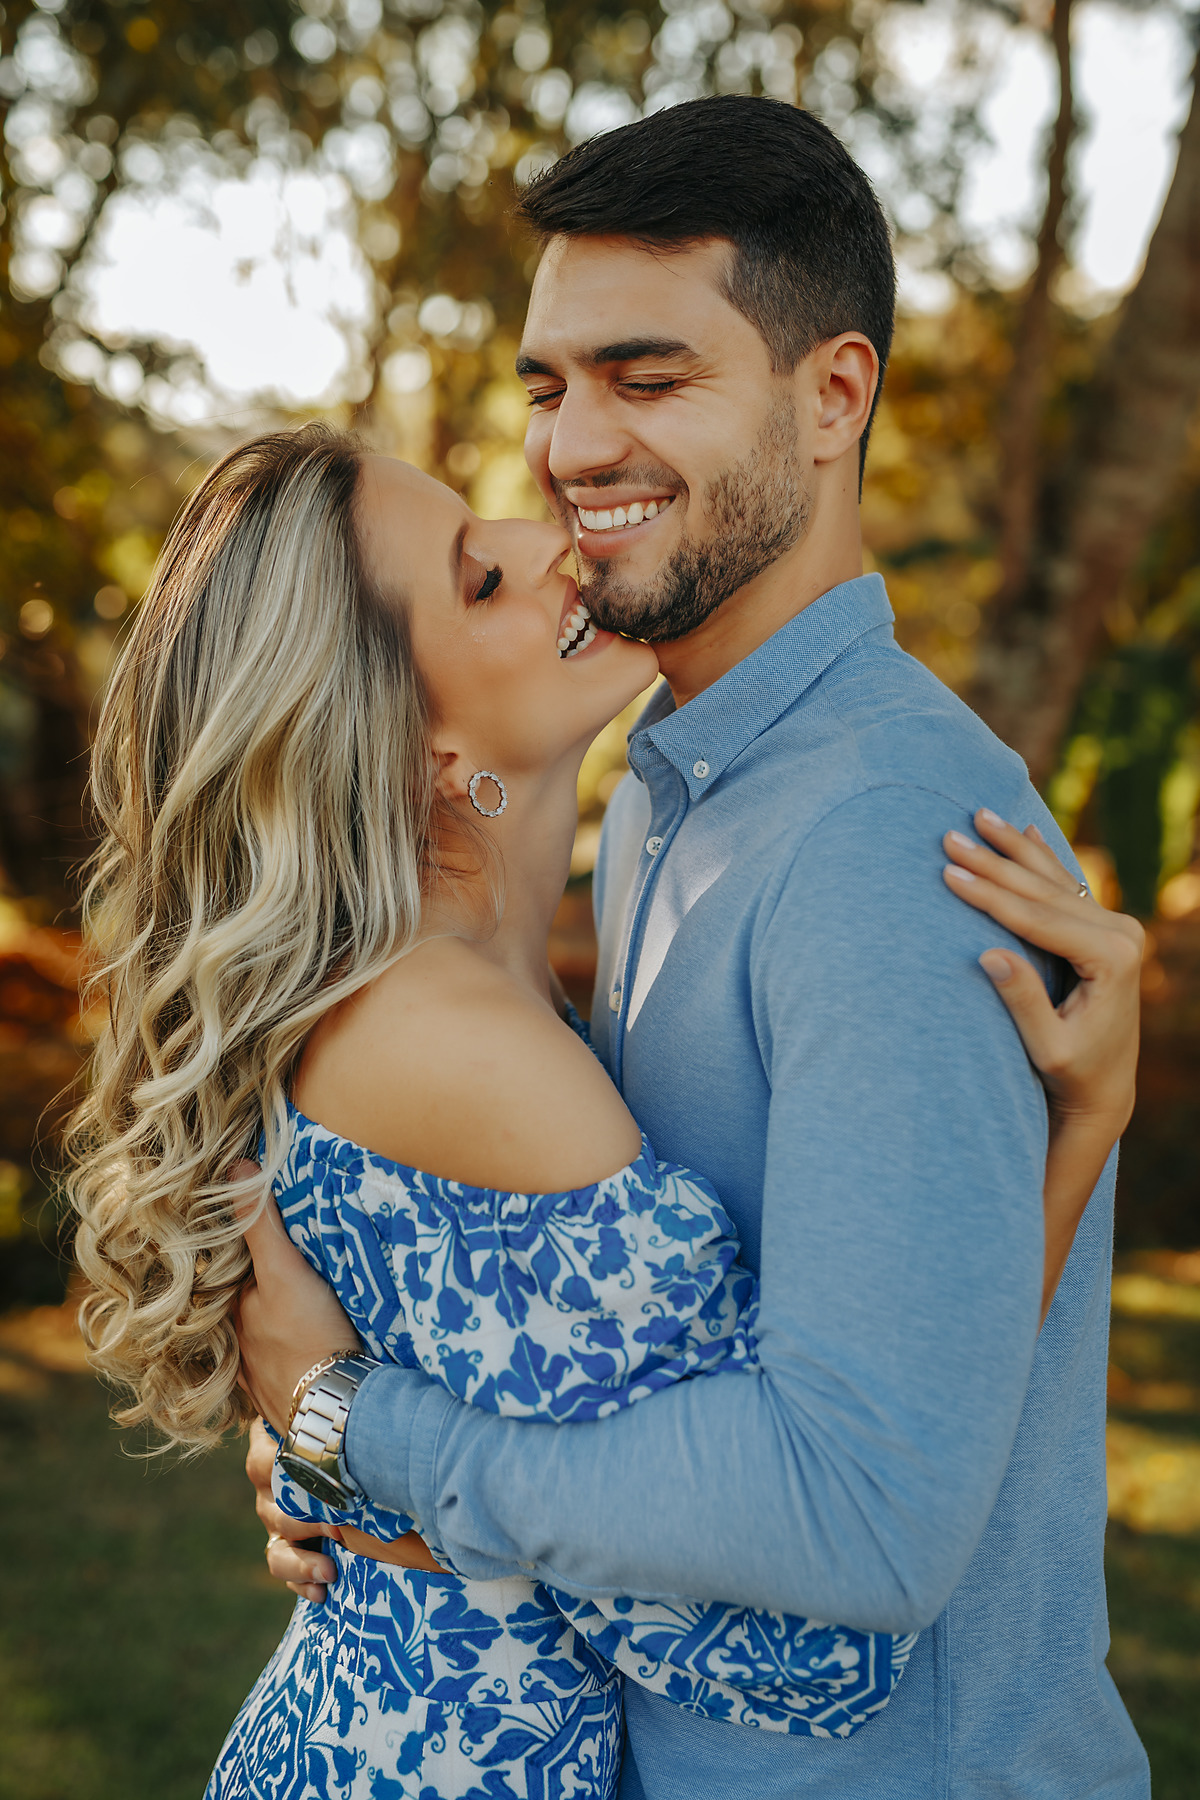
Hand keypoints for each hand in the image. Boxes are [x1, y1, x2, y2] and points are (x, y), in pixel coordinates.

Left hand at [232, 1160, 360, 1433]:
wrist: (337, 1408)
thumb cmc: (309, 1334)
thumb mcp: (285, 1271)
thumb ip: (259, 1224)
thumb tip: (233, 1168)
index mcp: (236, 1313)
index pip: (236, 1275)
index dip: (250, 1257)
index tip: (268, 1242)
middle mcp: (238, 1348)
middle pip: (249, 1311)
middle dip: (262, 1298)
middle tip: (289, 1280)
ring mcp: (258, 1380)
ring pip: (262, 1346)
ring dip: (273, 1335)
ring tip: (297, 1320)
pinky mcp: (282, 1404)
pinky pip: (278, 1379)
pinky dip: (286, 1368)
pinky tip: (302, 1363)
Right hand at [247, 1416, 340, 1604]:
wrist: (352, 1432)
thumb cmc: (347, 1412)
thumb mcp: (335, 1403)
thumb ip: (333, 1398)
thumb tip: (349, 1385)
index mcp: (275, 1437)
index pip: (264, 1452)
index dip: (287, 1468)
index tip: (319, 1478)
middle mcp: (267, 1476)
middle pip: (272, 1501)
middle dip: (306, 1518)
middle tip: (341, 1525)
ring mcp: (272, 1512)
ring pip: (275, 1541)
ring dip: (301, 1559)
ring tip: (329, 1570)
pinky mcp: (286, 1542)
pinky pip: (282, 1564)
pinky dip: (301, 1580)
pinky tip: (322, 1590)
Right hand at [942, 810, 1142, 1134]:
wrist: (1106, 1086)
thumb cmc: (1073, 1073)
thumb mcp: (1047, 1048)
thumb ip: (1023, 1001)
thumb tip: (990, 955)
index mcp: (1112, 960)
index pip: (1037, 919)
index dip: (989, 896)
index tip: (949, 873)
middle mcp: (1122, 934)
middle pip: (1043, 891)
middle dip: (993, 862)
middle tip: (949, 836)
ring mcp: (1118, 928)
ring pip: (1054, 880)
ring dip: (1012, 848)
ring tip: (979, 816)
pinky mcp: (1108, 929)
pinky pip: (1067, 886)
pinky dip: (1042, 859)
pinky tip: (1026, 833)